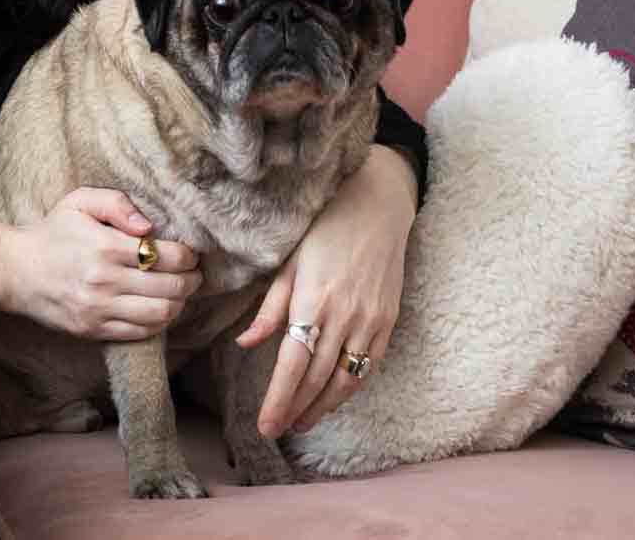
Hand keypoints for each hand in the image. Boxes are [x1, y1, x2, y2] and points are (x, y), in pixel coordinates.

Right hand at [0, 187, 201, 339]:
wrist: (16, 270)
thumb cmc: (54, 233)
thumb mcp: (79, 202)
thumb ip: (116, 203)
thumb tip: (149, 226)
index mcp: (105, 246)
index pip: (166, 256)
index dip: (188, 256)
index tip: (190, 253)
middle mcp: (104, 281)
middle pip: (170, 288)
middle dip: (191, 280)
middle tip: (194, 273)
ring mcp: (98, 309)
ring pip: (160, 314)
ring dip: (180, 303)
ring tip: (180, 292)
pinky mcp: (93, 329)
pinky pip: (141, 333)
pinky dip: (159, 322)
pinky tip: (160, 308)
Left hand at [236, 145, 416, 435]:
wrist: (379, 204)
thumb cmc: (324, 227)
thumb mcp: (288, 260)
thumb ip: (269, 307)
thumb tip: (245, 344)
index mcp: (313, 299)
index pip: (292, 364)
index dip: (278, 399)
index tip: (266, 425)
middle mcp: (344, 315)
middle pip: (317, 378)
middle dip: (295, 409)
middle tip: (277, 430)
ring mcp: (371, 320)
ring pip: (345, 379)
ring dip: (322, 406)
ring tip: (300, 421)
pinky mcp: (389, 320)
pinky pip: (368, 366)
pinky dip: (349, 388)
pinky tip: (332, 398)